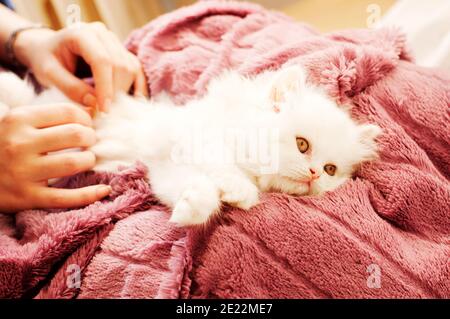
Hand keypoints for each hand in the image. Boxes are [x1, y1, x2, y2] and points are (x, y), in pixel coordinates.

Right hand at [0, 103, 110, 211]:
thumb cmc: (1, 145)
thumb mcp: (15, 123)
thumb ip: (47, 117)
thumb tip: (91, 113)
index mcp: (19, 120)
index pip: (68, 113)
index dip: (86, 118)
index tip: (87, 125)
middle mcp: (21, 144)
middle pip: (76, 135)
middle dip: (91, 138)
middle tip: (90, 142)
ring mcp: (24, 172)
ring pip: (74, 163)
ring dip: (89, 160)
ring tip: (87, 160)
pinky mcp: (27, 197)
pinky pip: (66, 198)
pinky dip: (90, 195)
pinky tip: (104, 190)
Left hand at [13, 22, 147, 111]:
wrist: (49, 49)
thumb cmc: (46, 60)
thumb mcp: (48, 74)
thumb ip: (70, 88)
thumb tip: (94, 104)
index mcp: (82, 33)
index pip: (102, 61)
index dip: (105, 87)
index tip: (103, 110)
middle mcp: (103, 34)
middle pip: (120, 65)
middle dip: (115, 92)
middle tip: (105, 113)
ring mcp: (115, 42)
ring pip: (131, 68)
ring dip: (125, 91)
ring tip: (110, 107)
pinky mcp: (122, 53)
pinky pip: (137, 70)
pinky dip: (137, 87)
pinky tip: (132, 102)